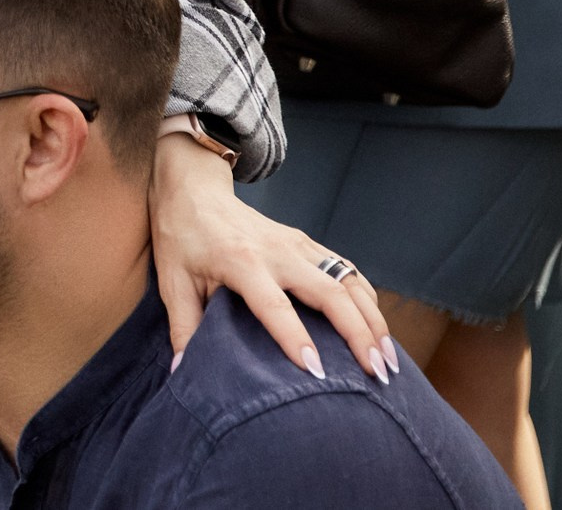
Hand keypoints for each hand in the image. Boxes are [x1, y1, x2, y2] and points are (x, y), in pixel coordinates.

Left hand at [151, 135, 395, 382]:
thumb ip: (184, 327)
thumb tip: (183, 373)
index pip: (274, 306)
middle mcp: (278, 252)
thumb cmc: (181, 237)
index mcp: (241, 262)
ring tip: (389, 359)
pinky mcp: (308, 243)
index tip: (316, 372)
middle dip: (358, 334)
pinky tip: (378, 328)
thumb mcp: (172, 281)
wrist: (193, 189)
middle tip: (377, 373)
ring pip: (349, 281)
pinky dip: (368, 300)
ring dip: (374, 320)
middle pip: (330, 293)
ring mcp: (298, 245)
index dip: (295, 338)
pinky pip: (347, 271)